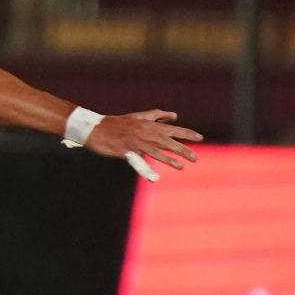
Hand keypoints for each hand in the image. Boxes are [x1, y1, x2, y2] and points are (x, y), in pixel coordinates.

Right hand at [84, 110, 200, 181]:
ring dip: (169, 159)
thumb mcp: (138, 117)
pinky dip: (146, 170)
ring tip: (182, 166)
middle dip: (182, 149)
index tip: (199, 138)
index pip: (171, 129)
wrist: (95, 128)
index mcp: (148, 124)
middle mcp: (144, 132)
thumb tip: (174, 115)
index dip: (186, 133)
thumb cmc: (116, 123)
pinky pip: (138, 162)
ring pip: (156, 151)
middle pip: (167, 141)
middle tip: (195, 157)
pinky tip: (155, 178)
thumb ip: (157, 115)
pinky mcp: (126, 150)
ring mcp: (135, 142)